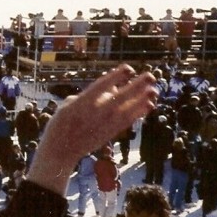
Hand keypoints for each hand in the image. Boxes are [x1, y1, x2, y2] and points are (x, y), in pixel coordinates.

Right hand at [27, 64, 156, 195]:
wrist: (62, 149)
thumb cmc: (63, 122)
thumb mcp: (68, 104)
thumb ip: (88, 95)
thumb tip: (110, 89)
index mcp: (83, 102)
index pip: (102, 86)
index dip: (116, 77)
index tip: (128, 68)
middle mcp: (97, 112)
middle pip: (121, 97)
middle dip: (136, 86)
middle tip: (150, 76)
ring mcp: (106, 123)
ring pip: (128, 109)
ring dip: (142, 99)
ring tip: (154, 89)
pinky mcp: (112, 132)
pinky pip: (129, 120)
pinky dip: (140, 112)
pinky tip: (149, 104)